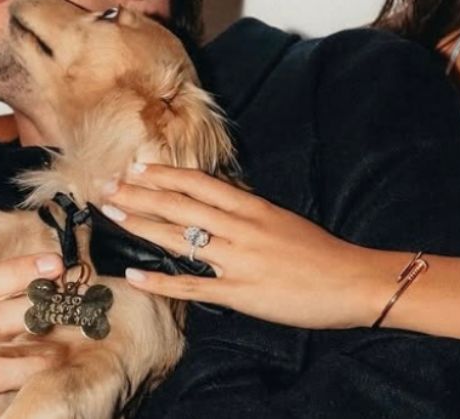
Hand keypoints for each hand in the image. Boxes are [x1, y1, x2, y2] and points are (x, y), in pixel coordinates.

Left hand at [101, 165, 400, 328]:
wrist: (352, 281)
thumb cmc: (320, 252)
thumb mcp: (282, 220)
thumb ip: (248, 212)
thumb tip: (218, 202)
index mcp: (253, 207)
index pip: (199, 183)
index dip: (164, 174)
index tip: (135, 167)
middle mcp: (241, 228)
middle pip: (181, 204)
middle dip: (140, 193)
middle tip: (106, 185)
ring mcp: (239, 260)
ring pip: (180, 238)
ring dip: (142, 224)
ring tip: (113, 213)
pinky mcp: (240, 293)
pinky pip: (192, 285)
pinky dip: (160, 282)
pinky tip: (134, 275)